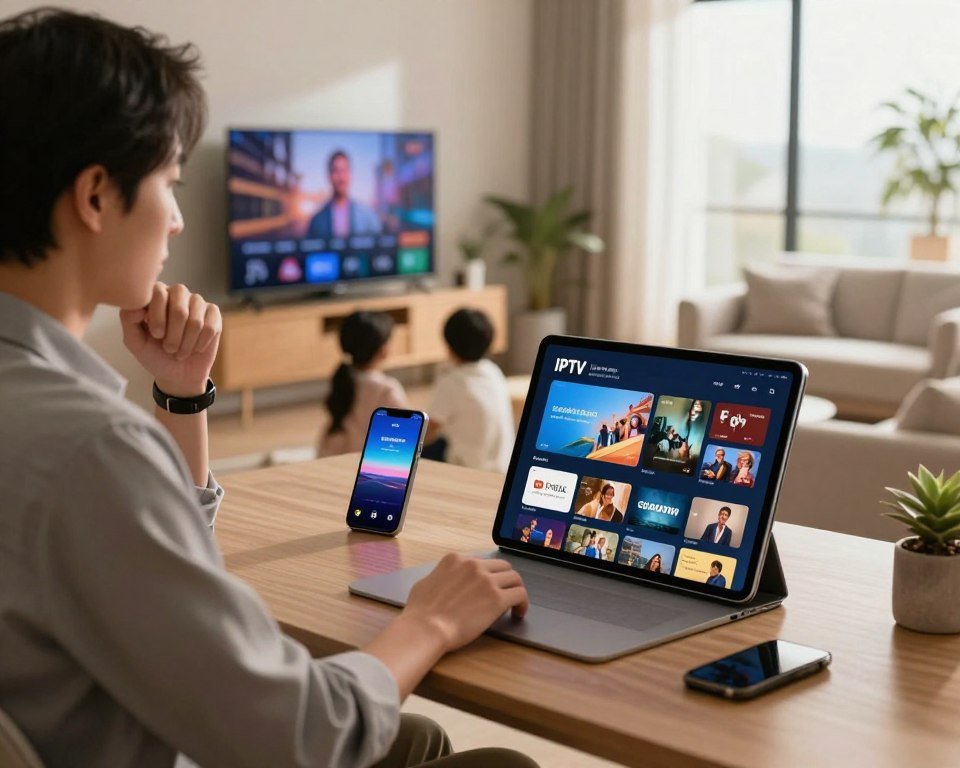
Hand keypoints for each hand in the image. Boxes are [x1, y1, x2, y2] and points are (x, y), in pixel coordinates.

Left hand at [120, 283, 221, 396]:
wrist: (178, 375)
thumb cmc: (155, 355)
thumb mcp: (135, 341)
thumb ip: (128, 320)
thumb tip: (138, 306)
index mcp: (157, 295)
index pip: (158, 292)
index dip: (158, 317)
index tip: (156, 335)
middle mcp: (177, 294)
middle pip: (179, 307)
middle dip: (174, 334)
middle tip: (169, 348)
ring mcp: (197, 302)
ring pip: (195, 320)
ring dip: (186, 343)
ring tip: (180, 351)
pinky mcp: (213, 314)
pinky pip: (209, 327)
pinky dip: (200, 343)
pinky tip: (195, 348)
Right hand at [402, 553, 527, 652]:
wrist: (426, 628)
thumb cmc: (420, 612)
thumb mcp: (426, 582)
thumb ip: (441, 576)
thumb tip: (447, 581)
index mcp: (456, 559)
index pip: (482, 562)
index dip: (488, 575)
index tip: (489, 587)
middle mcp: (473, 565)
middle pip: (502, 567)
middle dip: (506, 580)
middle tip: (506, 594)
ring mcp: (487, 580)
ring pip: (515, 578)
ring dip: (516, 590)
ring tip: (515, 605)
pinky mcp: (497, 599)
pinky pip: (520, 595)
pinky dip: (523, 603)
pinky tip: (518, 613)